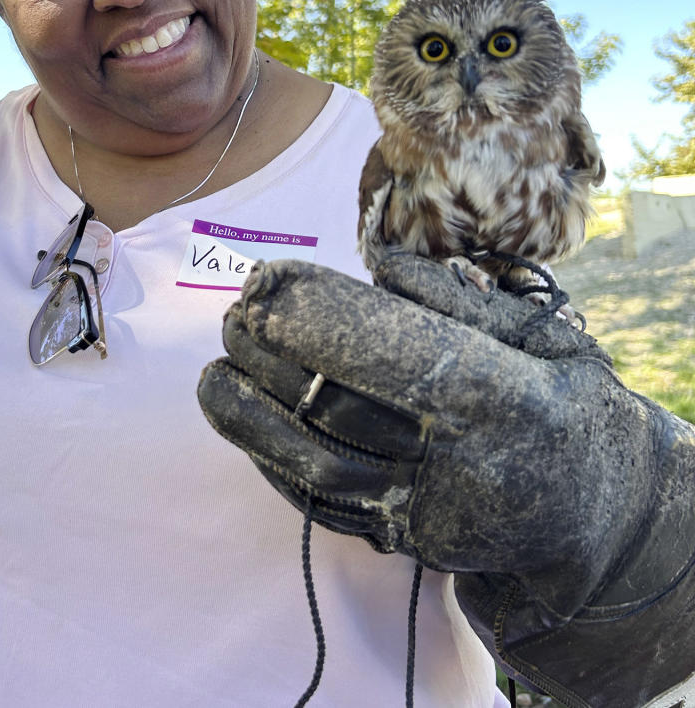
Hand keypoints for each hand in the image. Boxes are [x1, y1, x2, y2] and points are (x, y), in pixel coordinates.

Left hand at [197, 255, 694, 707]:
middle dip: (272, 357)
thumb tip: (379, 264)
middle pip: (345, 408)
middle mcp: (462, 465)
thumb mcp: (544, 335)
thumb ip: (463, 300)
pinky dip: (270, 461)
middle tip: (233, 312)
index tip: (266, 279)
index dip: (325, 316)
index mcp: (508, 400)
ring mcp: (427, 515)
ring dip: (251, 416)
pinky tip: (240, 419)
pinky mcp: (400, 544)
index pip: (400, 354)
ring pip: (319, 468)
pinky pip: (321, 506)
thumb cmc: (567, 402)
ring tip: (213, 369)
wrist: (593, 513)